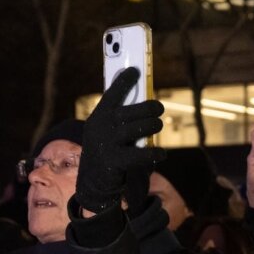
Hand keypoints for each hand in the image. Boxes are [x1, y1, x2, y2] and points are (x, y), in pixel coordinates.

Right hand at [76, 67, 165, 215]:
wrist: (93, 183)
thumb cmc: (106, 152)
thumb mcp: (107, 132)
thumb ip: (121, 118)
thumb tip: (147, 105)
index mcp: (98, 117)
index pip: (111, 94)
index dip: (123, 81)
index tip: (135, 70)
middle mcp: (100, 127)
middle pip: (129, 111)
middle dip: (148, 107)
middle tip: (159, 108)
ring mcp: (106, 144)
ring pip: (137, 129)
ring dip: (152, 126)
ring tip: (157, 125)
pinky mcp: (114, 161)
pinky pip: (141, 154)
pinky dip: (154, 153)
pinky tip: (160, 153)